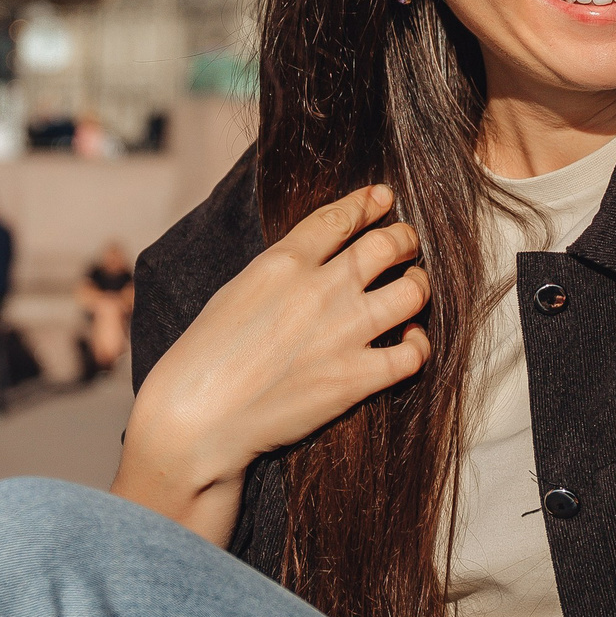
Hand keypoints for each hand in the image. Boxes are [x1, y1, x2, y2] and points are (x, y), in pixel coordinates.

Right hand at [112, 185, 429, 542]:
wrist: (197, 418)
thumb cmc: (204, 358)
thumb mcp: (236, 291)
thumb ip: (280, 271)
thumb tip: (313, 260)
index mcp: (282, 262)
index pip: (339, 218)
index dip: (368, 203)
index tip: (384, 198)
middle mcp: (319, 289)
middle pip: (387, 245)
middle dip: (404, 240)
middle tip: (406, 245)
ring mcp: (342, 333)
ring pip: (412, 292)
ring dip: (419, 287)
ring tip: (414, 290)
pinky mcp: (355, 378)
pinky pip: (413, 354)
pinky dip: (419, 346)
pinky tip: (411, 344)